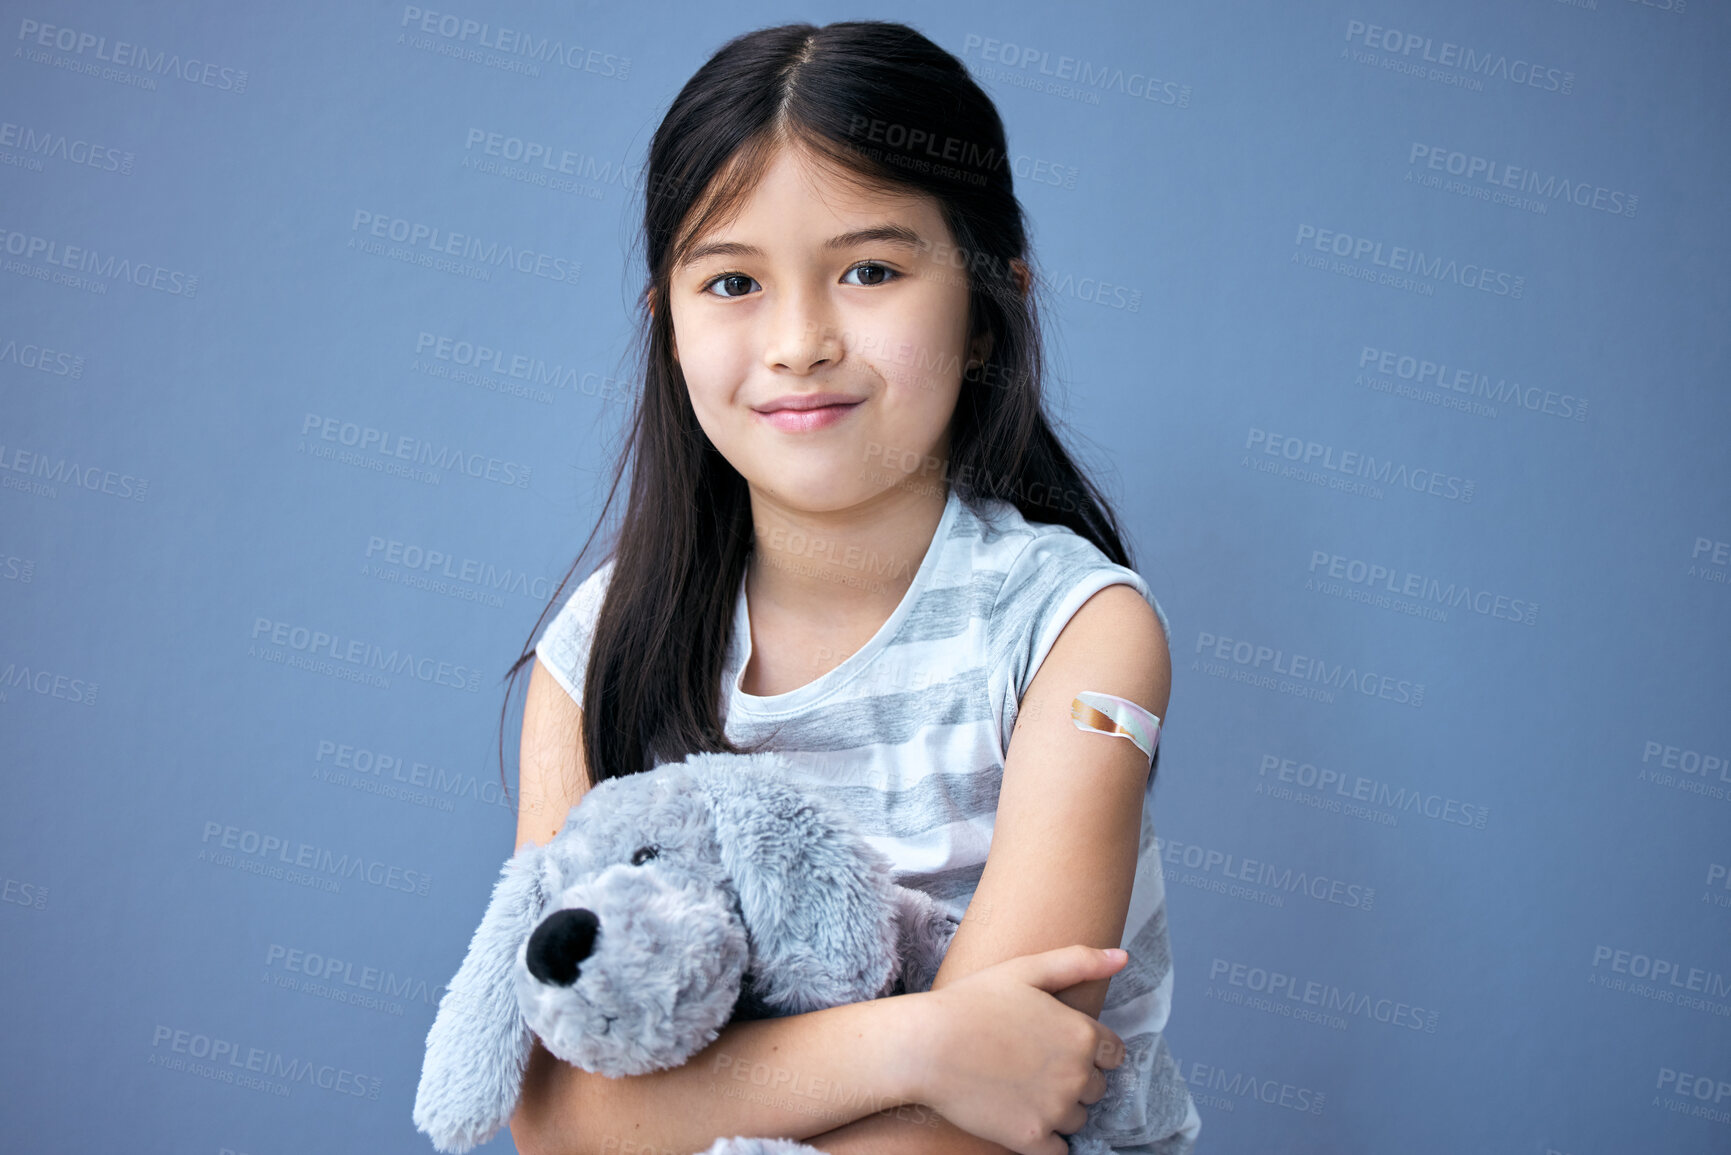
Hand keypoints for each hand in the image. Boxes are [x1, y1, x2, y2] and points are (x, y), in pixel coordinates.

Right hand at [915, 945, 1127, 1154]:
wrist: (926, 1046)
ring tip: (1019, 1088)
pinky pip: (1057, 1150)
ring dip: (1058, 1109)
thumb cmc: (972, 1002)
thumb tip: (1123, 957)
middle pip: (1096, 1088)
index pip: (1113, 1054)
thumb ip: (1079, 962)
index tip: (1056, 1045)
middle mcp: (1077, 1075)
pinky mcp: (1031, 1138)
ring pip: (1077, 1118)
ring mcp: (1055, 1110)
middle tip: (1031, 1064)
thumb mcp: (1026, 969)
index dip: (1088, 1049)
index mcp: (1082, 1035)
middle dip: (1073, 1079)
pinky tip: (1019, 1116)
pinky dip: (1044, 1139)